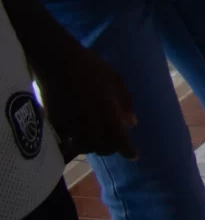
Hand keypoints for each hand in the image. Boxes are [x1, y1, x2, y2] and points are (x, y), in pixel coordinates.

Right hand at [34, 34, 136, 161]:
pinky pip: (67, 142)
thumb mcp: (116, 81)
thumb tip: (132, 123)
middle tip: (115, 144)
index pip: (120, 139)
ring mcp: (72, 125)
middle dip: (110, 148)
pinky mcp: (56, 124)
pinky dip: (75, 143)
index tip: (134, 156)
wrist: (59, 63)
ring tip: (98, 140)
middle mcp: (90, 122)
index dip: (128, 150)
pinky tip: (79, 138)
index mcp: (108, 111)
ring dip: (93, 147)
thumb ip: (125, 104)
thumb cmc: (92, 68)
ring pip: (84, 147)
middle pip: (102, 147)